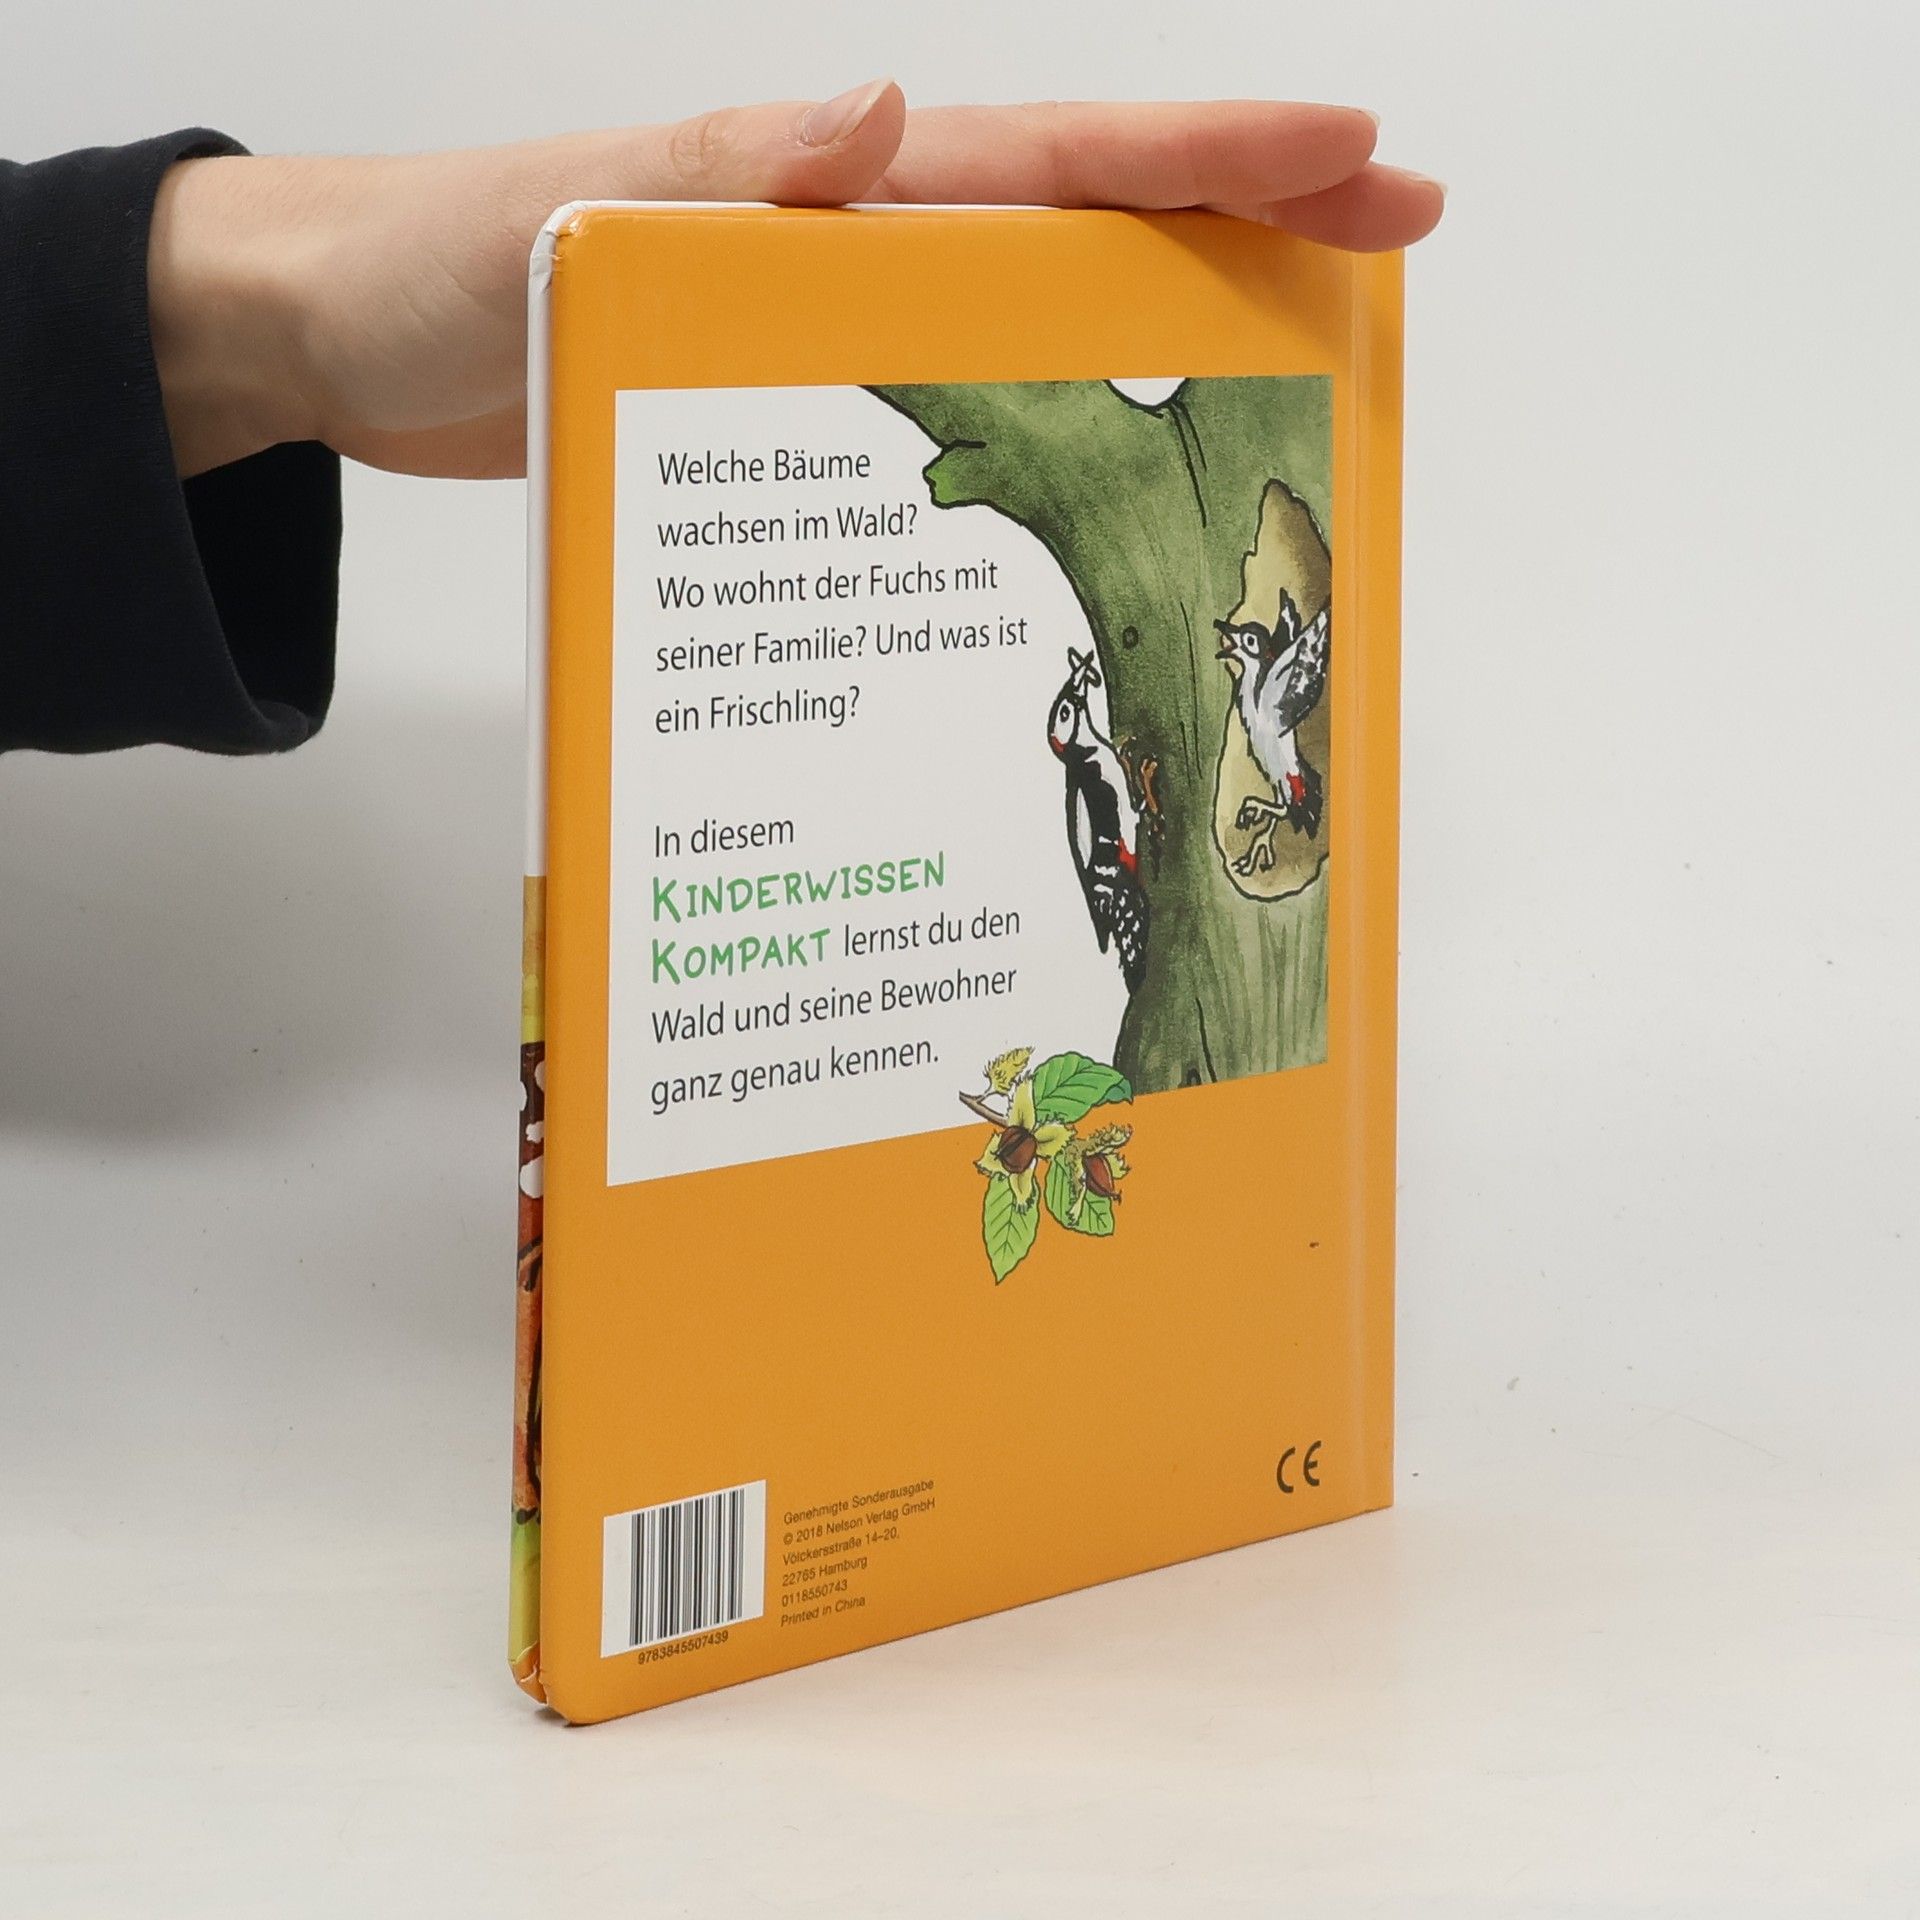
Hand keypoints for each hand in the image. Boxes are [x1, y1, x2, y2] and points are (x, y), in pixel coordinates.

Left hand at [147, 85, 1443, 479]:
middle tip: (1385, 247)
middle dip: (1247, 224)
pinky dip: (1028, 443)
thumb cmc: (447, 256)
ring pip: (1036, 324)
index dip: (1210, 155)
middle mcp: (864, 247)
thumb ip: (731, 169)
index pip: (1061, 156)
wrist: (355, 339)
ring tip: (1287, 380)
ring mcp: (839, 330)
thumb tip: (884, 117)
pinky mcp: (797, 411)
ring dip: (1163, 337)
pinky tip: (1080, 504)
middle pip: (1091, 229)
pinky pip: (944, 417)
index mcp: (842, 187)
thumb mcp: (580, 203)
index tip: (1351, 155)